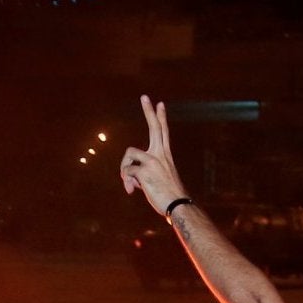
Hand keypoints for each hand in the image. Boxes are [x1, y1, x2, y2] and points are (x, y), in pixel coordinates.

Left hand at [118, 94, 189, 215]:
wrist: (178, 206)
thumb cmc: (169, 197)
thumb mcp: (158, 181)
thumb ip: (143, 174)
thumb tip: (129, 179)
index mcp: (166, 156)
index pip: (163, 132)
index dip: (160, 117)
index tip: (159, 103)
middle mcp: (160, 154)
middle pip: (154, 127)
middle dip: (149, 111)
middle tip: (145, 96)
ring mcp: (153, 161)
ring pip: (129, 153)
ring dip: (124, 167)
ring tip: (129, 182)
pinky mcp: (144, 171)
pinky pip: (126, 171)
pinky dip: (126, 181)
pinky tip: (132, 190)